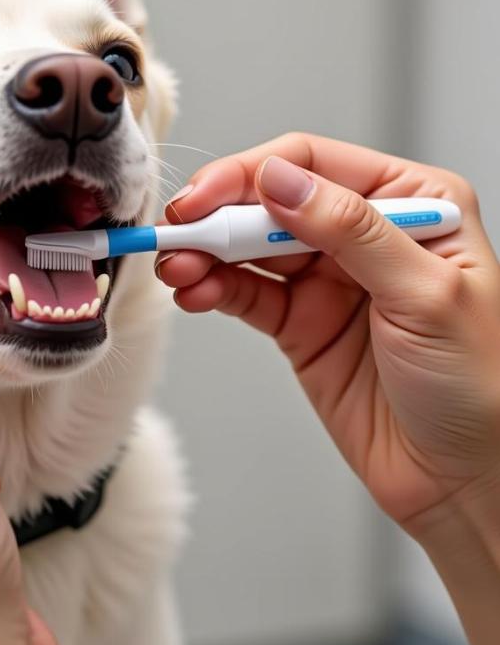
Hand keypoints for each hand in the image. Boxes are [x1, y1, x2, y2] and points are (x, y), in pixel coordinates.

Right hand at [157, 133, 499, 535]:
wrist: (465, 480)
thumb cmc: (481, 386)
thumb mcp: (424, 293)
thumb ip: (349, 229)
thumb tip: (278, 179)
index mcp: (411, 202)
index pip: (314, 164)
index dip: (252, 175)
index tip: (208, 198)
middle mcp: (364, 232)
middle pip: (271, 203)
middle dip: (219, 216)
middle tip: (178, 233)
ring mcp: (327, 278)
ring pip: (249, 247)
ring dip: (206, 253)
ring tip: (176, 268)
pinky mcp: (299, 322)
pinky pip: (245, 293)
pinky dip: (212, 289)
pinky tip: (193, 292)